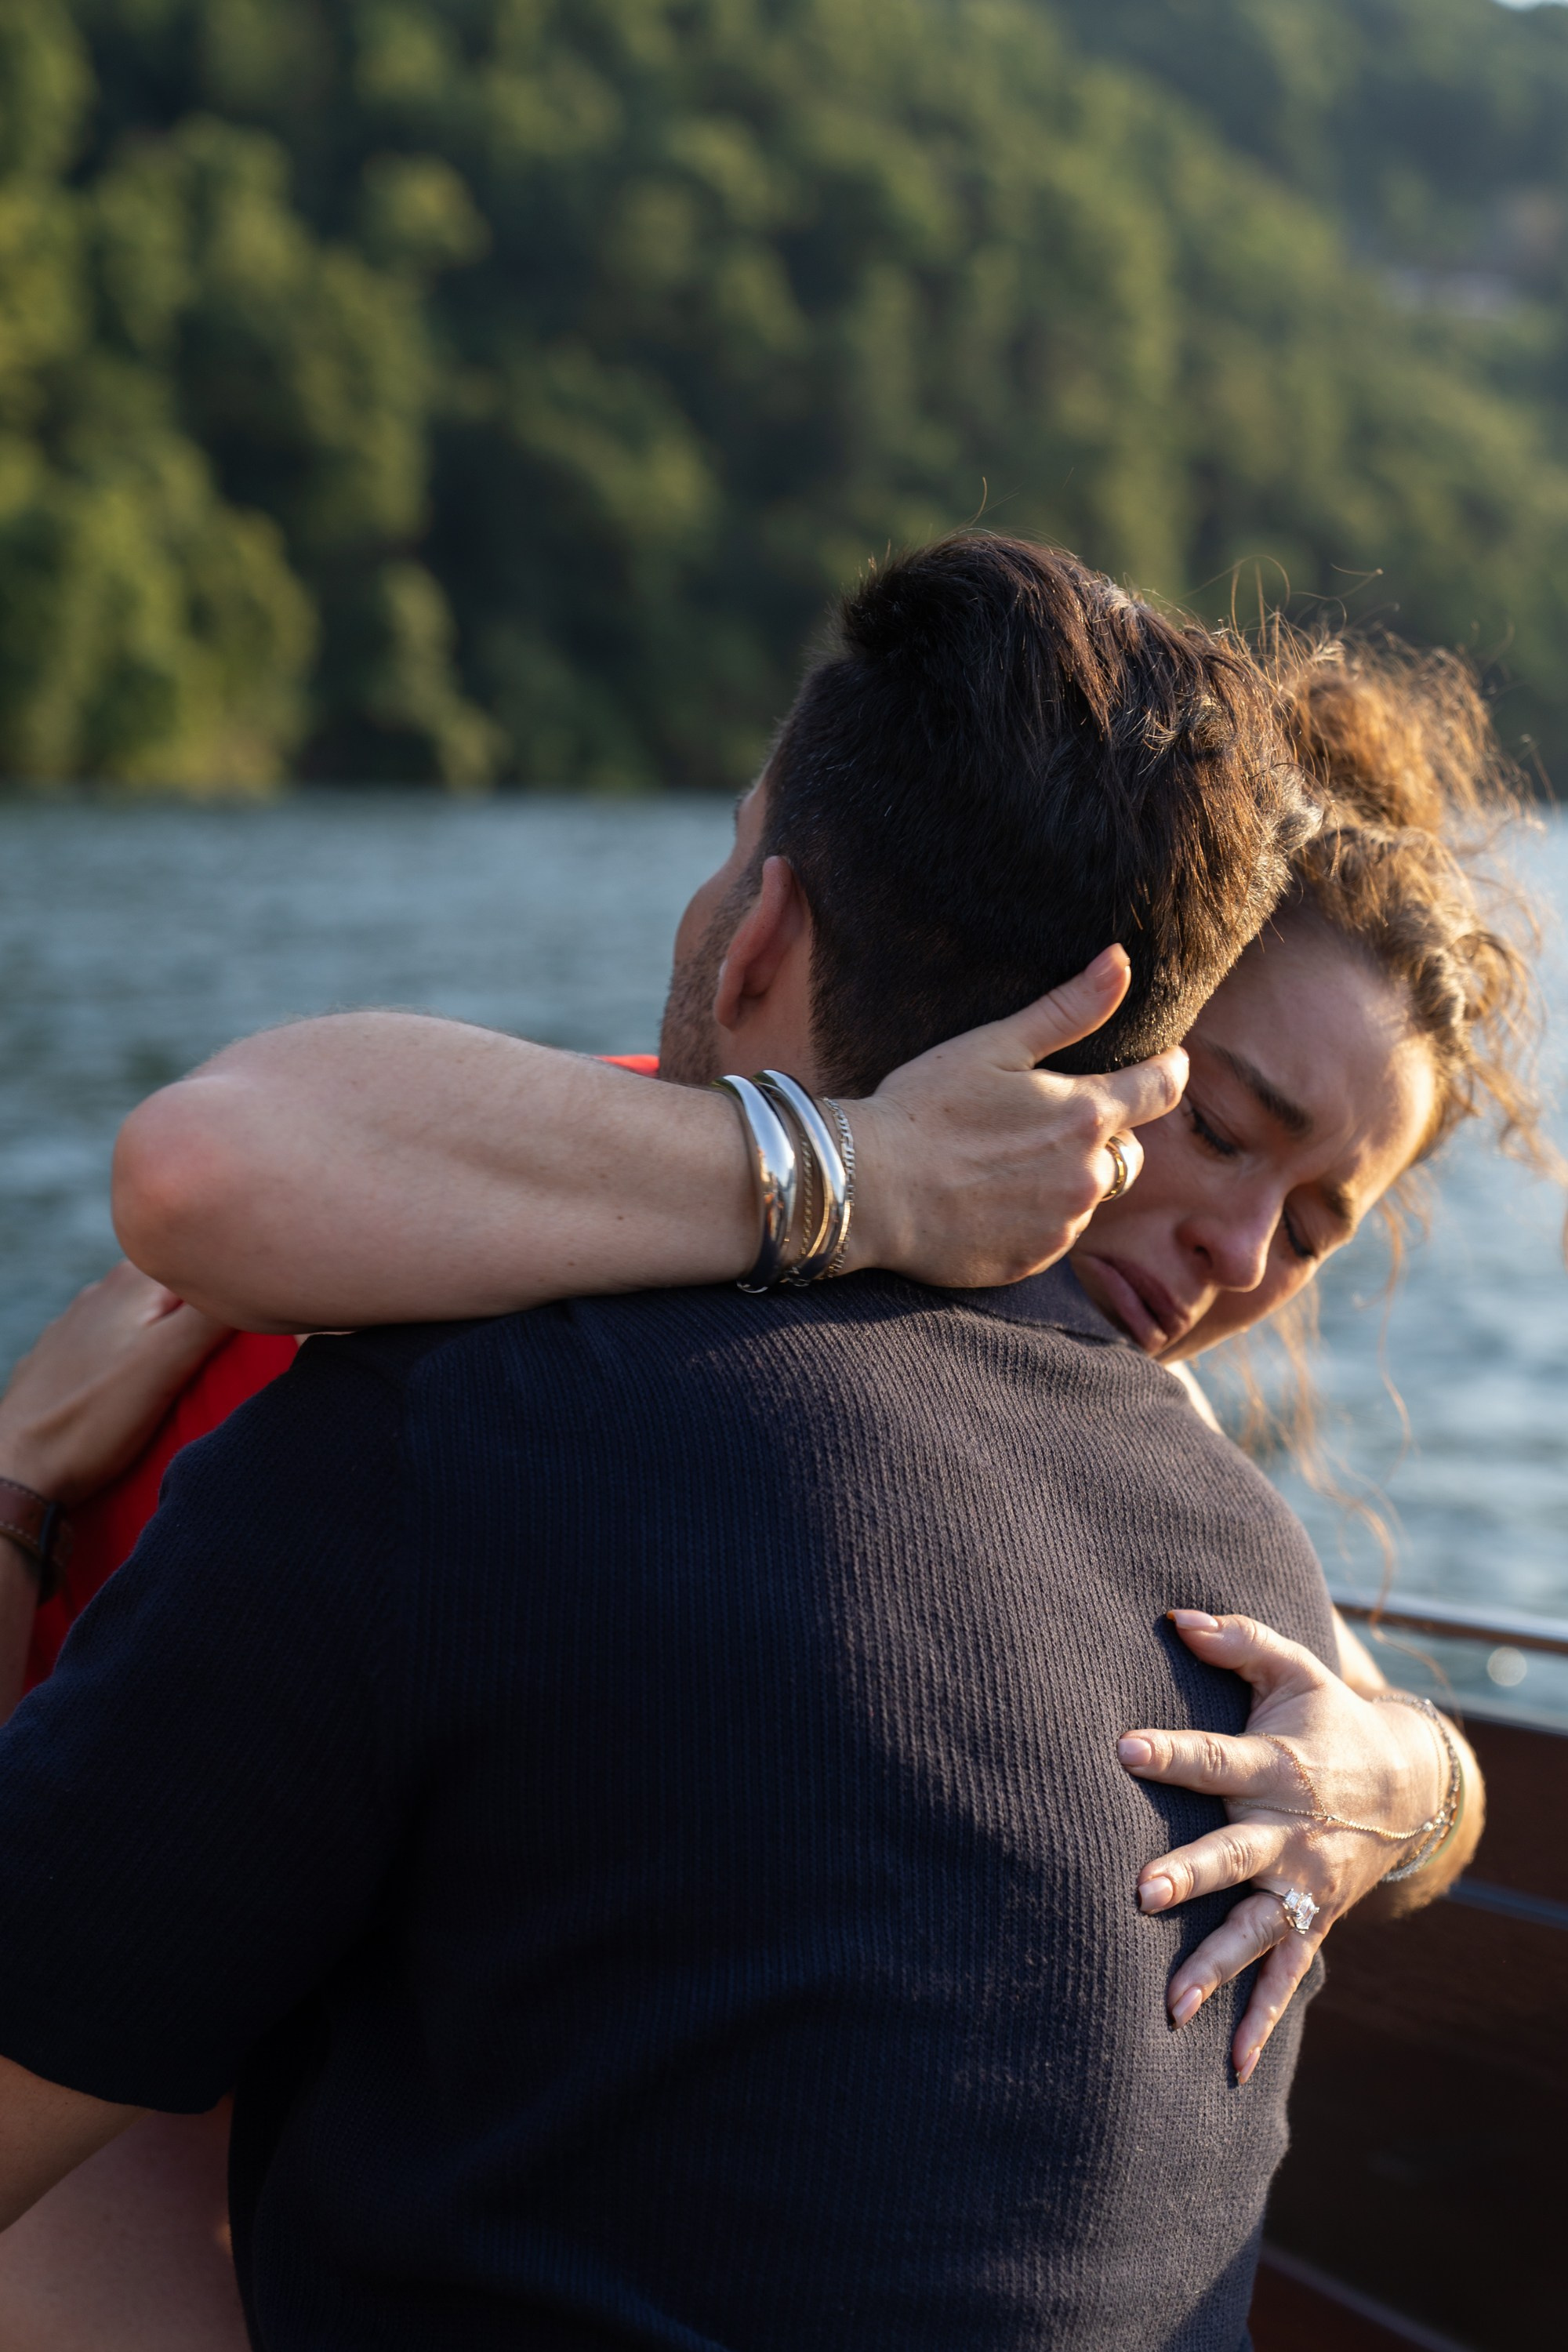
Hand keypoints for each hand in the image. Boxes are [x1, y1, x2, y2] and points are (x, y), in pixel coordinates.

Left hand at [0, 1264, 229, 1505]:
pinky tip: (137, 1387)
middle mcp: (102, 1289)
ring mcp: (76, 1323)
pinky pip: (115, 1344)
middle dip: (205, 1312)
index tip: (257, 1318)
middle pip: (177, 1288)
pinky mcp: (61, 1358)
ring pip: (144, 1316)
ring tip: (188, 1373)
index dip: (235, 1286)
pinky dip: (134, 1357)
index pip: (206, 1260)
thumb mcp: (169, 1361)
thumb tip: (253, 1274)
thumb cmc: (95, 1418)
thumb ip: (212, 1314)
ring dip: (168, 1336)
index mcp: (134, 1278)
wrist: (16, 1470)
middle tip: (232, 1354)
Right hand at [848, 946, 1187, 1287]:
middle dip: (1104, 1136)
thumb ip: (1068, 1010)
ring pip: (1087, 1195)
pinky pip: (1053, 1234)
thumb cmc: (925, 1109)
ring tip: (1001, 1164)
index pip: (1161, 1089)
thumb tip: (1119, 962)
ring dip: (1064, 1179)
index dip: (1169, 1071)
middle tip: (1045, 1122)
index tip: (1167, 1063)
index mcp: (1085, 1115)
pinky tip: (987, 1200)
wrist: (867, 1190)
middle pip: (1128, 1152)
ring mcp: (1062, 1225)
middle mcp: (1086, 1176)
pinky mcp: (1033, 1262)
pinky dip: (1033, 1216)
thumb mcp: (994, 1046)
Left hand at [1116, 1611, 1453, 2082]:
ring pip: (1255, 1931)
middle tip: (1141, 1892)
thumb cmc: (1326, 1717)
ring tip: (1170, 2003)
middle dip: (1190, 1875)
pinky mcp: (1311, 1921)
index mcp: (1277, 1767)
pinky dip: (1262, 2021)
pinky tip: (1231, 2063)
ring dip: (1215, 1966)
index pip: (1216, 1758)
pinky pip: (1285, 1976)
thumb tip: (1177, 1616)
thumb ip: (1239, 1639)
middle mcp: (1287, 1833)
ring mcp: (1301, 1886)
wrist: (1406, 1785)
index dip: (1173, 1753)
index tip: (1125, 1749)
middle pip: (1232, 1856)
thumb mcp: (1294, 1667)